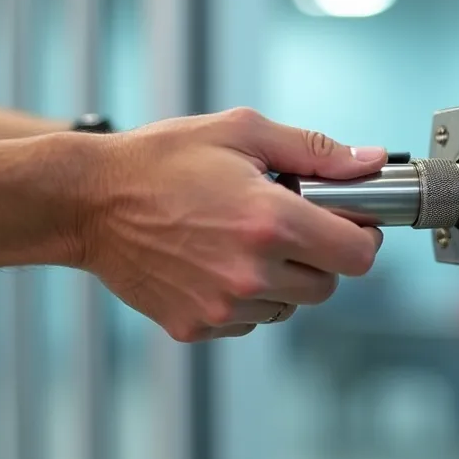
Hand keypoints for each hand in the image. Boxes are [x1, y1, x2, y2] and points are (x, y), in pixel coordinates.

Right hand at [79, 108, 386, 341]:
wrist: (88, 201)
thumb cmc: (161, 160)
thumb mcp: (242, 133)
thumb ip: (315, 151)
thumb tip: (370, 162)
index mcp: (271, 222)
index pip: (357, 256)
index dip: (362, 237)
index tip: (349, 223)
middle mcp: (252, 272)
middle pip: (328, 286)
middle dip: (320, 256)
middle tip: (289, 225)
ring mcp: (223, 305)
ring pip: (289, 306)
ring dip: (282, 279)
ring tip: (243, 240)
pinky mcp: (197, 326)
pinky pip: (248, 320)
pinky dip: (245, 297)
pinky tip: (216, 261)